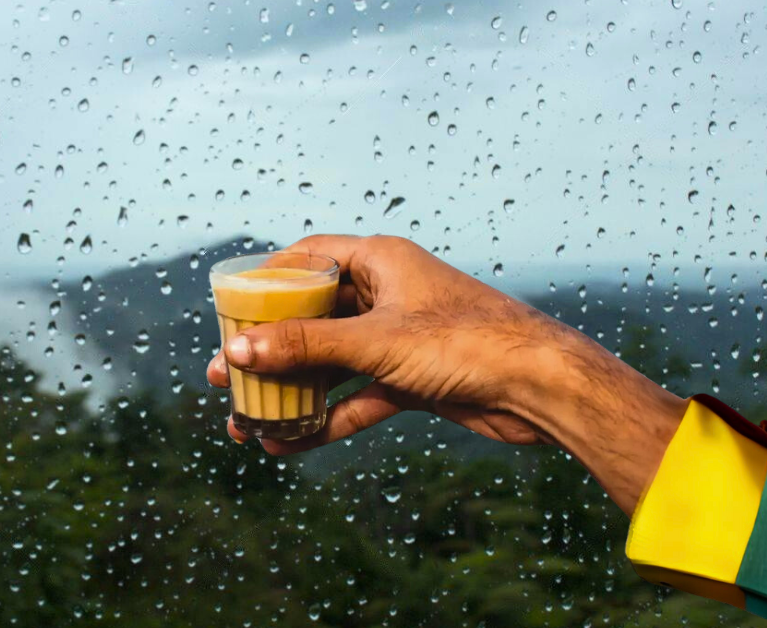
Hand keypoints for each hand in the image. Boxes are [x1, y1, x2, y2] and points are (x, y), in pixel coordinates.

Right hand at [207, 234, 684, 514]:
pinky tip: (292, 443)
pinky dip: (327, 418)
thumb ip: (307, 345)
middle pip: (313, 317)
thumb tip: (240, 351)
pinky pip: (357, 395)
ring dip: (293, 391)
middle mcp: (387, 294)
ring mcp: (399, 338)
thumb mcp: (377, 341)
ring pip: (332, 362)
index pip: (308, 258)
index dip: (266, 281)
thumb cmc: (468, 342)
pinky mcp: (412, 379)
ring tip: (247, 419)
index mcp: (381, 261)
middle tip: (226, 375)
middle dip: (270, 350)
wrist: (541, 388)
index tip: (230, 309)